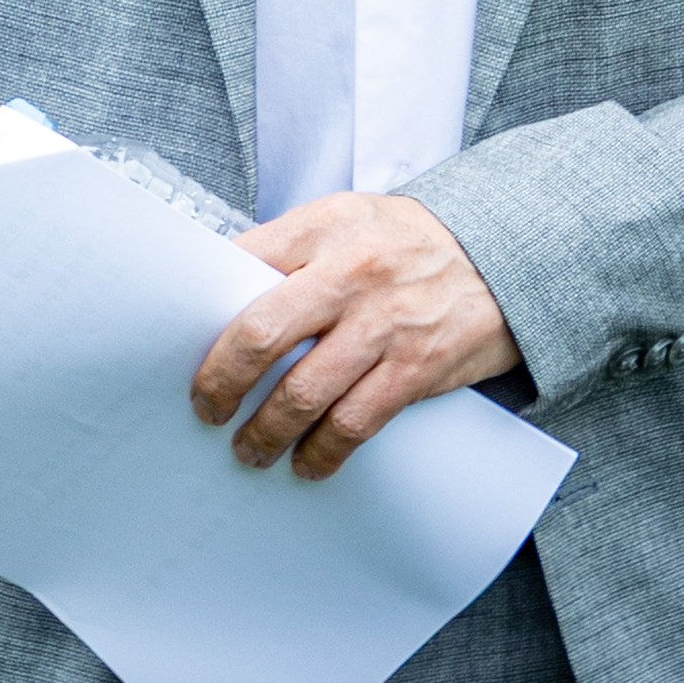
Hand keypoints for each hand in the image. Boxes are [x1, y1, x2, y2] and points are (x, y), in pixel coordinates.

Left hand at [189, 192, 515, 479]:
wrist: (503, 253)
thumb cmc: (405, 240)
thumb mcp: (344, 218)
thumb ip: (288, 249)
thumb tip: (225, 294)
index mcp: (320, 228)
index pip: (240, 263)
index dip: (203, 308)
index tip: (180, 346)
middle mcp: (348, 274)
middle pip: (261, 335)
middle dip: (222, 381)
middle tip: (206, 409)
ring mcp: (383, 324)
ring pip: (304, 392)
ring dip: (267, 432)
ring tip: (249, 450)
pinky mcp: (416, 368)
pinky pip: (357, 422)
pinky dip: (325, 451)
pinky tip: (308, 464)